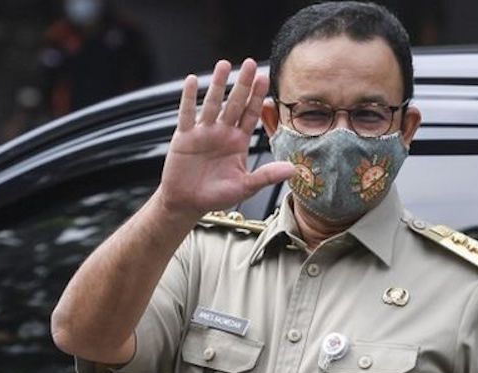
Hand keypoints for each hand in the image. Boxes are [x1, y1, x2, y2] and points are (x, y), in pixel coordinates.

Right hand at [157, 59, 294, 218]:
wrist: (188, 203)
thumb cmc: (216, 195)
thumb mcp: (245, 186)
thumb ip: (267, 176)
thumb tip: (292, 170)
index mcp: (238, 141)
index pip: (251, 114)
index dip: (258, 97)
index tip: (265, 78)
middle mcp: (222, 132)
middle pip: (234, 103)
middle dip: (243, 83)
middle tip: (250, 63)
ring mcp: (203, 132)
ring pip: (212, 103)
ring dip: (218, 84)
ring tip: (224, 65)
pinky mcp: (184, 137)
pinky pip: (187, 114)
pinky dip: (189, 98)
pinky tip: (193, 81)